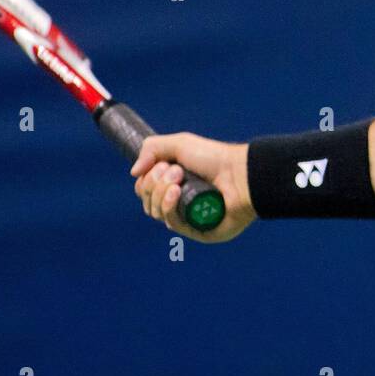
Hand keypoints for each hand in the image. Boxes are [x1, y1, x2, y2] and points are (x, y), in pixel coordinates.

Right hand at [130, 133, 256, 241]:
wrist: (240, 172)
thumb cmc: (214, 158)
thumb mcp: (179, 144)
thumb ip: (152, 149)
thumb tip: (134, 173)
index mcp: (174, 186)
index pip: (144, 191)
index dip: (147, 179)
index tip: (163, 165)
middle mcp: (179, 204)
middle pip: (147, 201)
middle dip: (155, 182)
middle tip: (177, 170)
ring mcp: (188, 219)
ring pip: (156, 212)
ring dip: (161, 192)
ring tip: (179, 178)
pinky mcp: (198, 231)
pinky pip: (172, 224)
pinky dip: (168, 207)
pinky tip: (175, 193)